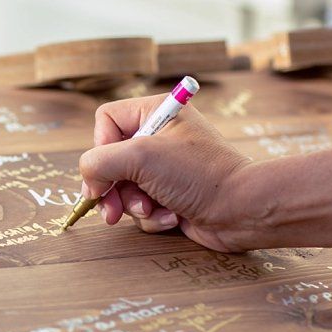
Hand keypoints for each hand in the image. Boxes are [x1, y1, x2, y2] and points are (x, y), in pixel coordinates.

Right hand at [78, 94, 251, 251]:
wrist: (243, 211)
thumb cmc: (199, 175)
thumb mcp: (141, 158)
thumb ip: (99, 162)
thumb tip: (89, 182)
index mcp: (157, 112)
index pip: (106, 120)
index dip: (101, 147)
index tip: (108, 171)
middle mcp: (160, 137)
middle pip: (109, 160)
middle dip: (112, 188)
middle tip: (112, 210)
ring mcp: (165, 168)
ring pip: (123, 188)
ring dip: (133, 206)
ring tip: (153, 210)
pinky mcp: (170, 195)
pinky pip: (141, 206)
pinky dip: (151, 217)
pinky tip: (171, 218)